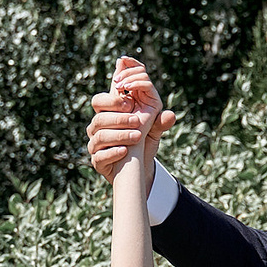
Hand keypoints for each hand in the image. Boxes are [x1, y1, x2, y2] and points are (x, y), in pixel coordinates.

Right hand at [87, 56, 175, 181]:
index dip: (112, 98)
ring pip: (100, 136)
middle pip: (98, 117)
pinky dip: (113, 152)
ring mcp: (96, 144)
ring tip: (137, 136)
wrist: (139, 168)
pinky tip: (125, 151)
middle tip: (136, 120)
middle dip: (118, 117)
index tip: (129, 101)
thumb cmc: (143, 142)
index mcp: (110, 114)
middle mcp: (99, 128)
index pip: (100, 100)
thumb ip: (159, 120)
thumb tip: (170, 115)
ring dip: (120, 134)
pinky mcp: (97, 161)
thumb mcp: (153, 129)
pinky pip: (99, 156)